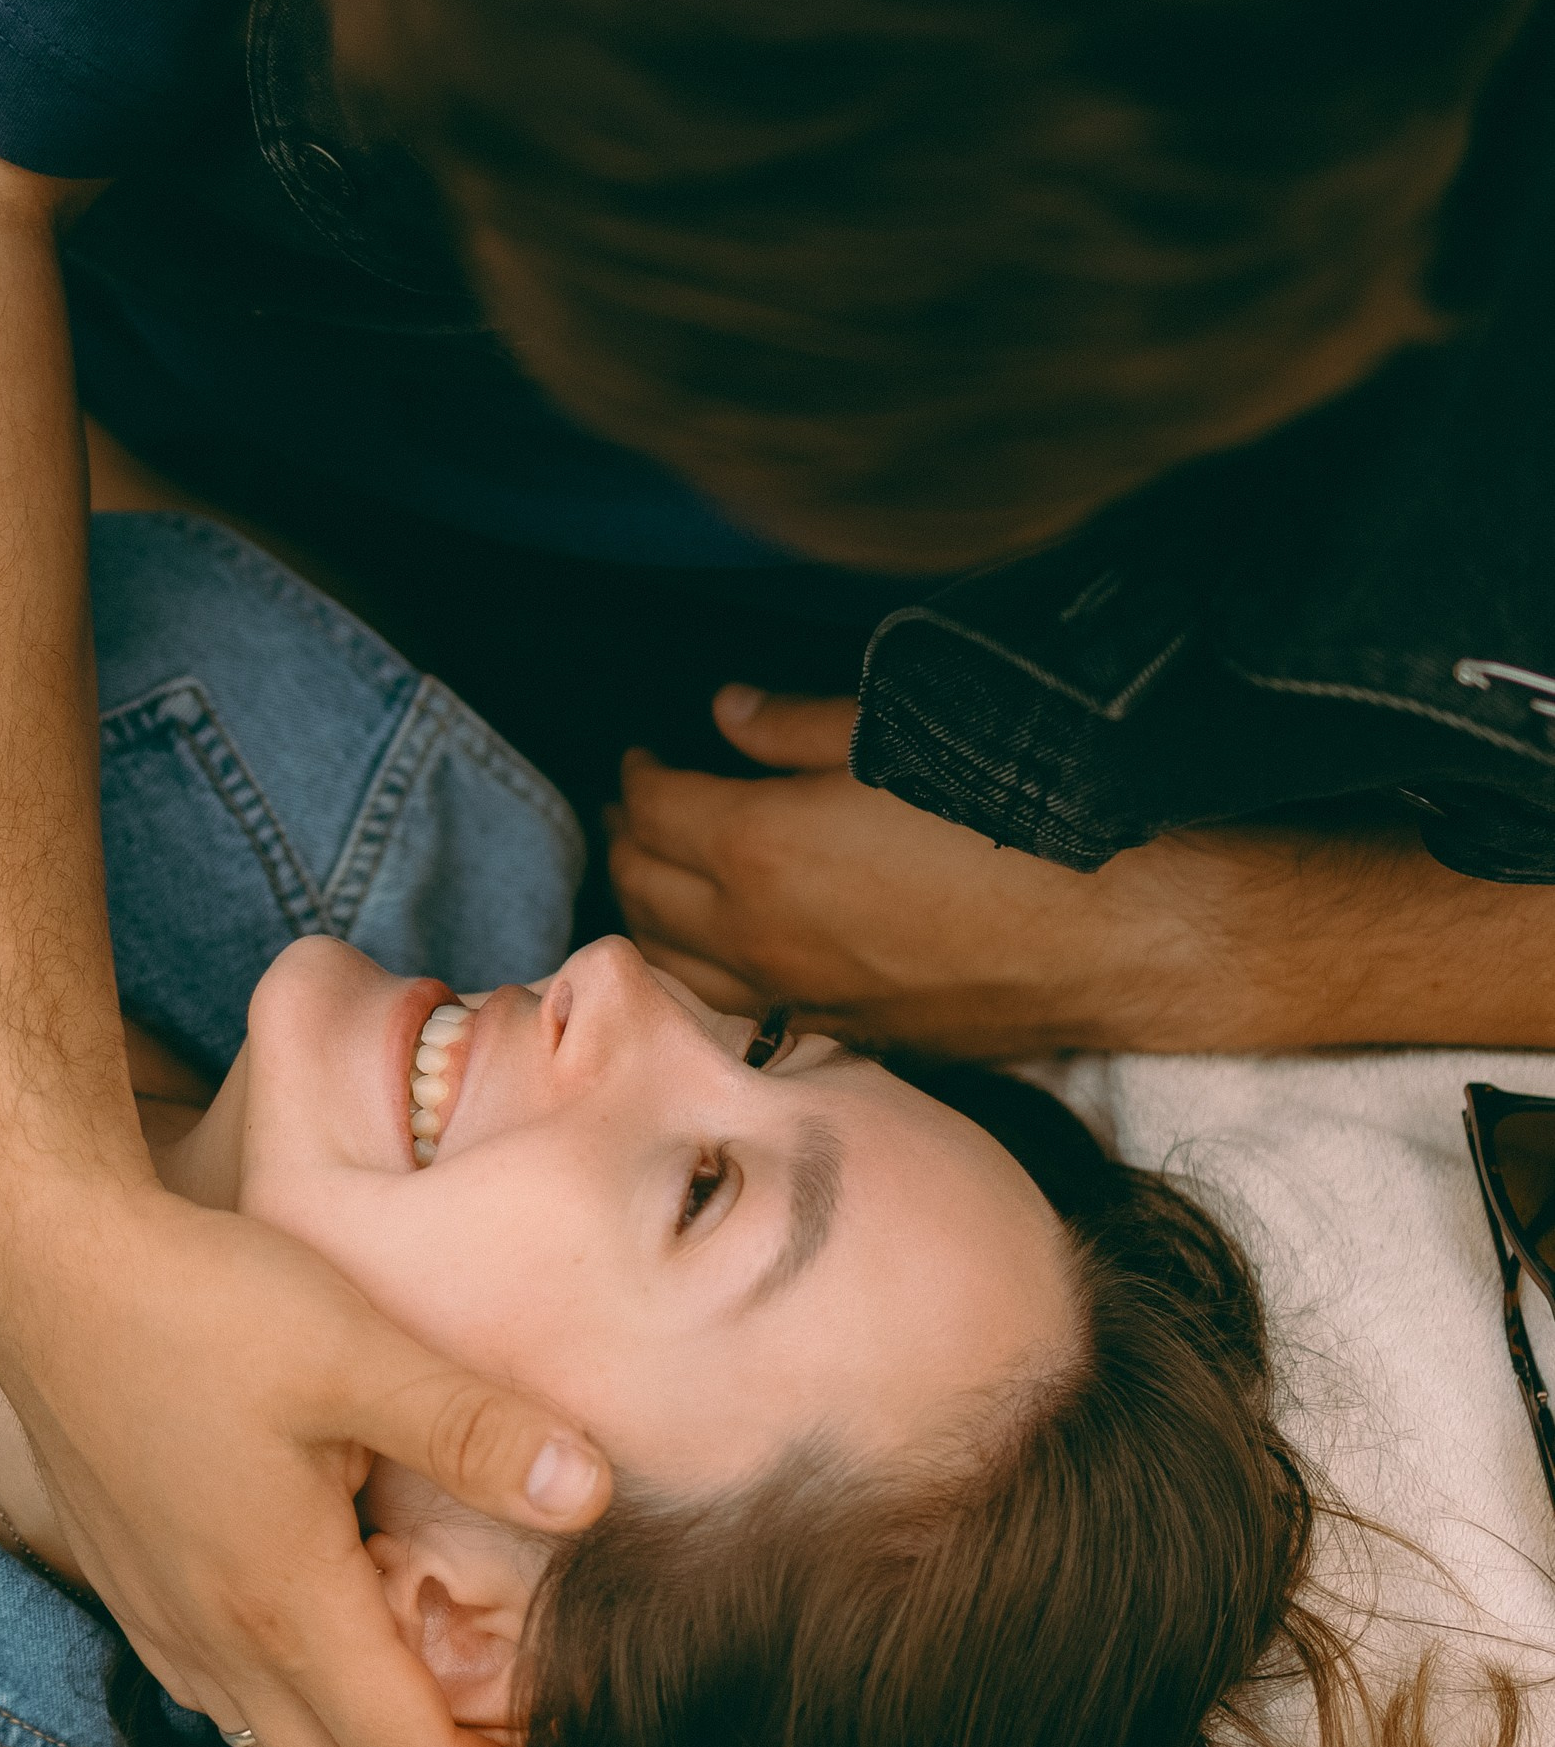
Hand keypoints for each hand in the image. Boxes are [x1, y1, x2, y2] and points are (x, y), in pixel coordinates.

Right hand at [0, 1183, 611, 1746]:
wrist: (42, 1268)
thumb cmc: (196, 1305)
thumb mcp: (355, 1351)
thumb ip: (474, 1430)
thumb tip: (592, 1495)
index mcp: (283, 1604)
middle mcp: (215, 1641)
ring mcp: (164, 1623)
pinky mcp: (135, 1591)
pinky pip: (225, 1707)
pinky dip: (299, 1738)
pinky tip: (328, 1699)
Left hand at [608, 686, 1514, 1054]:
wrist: (1119, 934)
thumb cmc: (1024, 822)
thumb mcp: (907, 738)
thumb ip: (798, 726)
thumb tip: (729, 713)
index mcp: (758, 848)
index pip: (654, 807)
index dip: (641, 772)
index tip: (648, 753)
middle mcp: (758, 936)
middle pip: (642, 888)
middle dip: (627, 840)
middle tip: (637, 806)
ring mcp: (797, 996)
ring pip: (675, 963)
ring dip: (651, 914)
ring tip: (657, 875)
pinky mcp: (845, 1033)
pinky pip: (739, 1007)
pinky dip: (707, 972)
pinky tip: (723, 949)